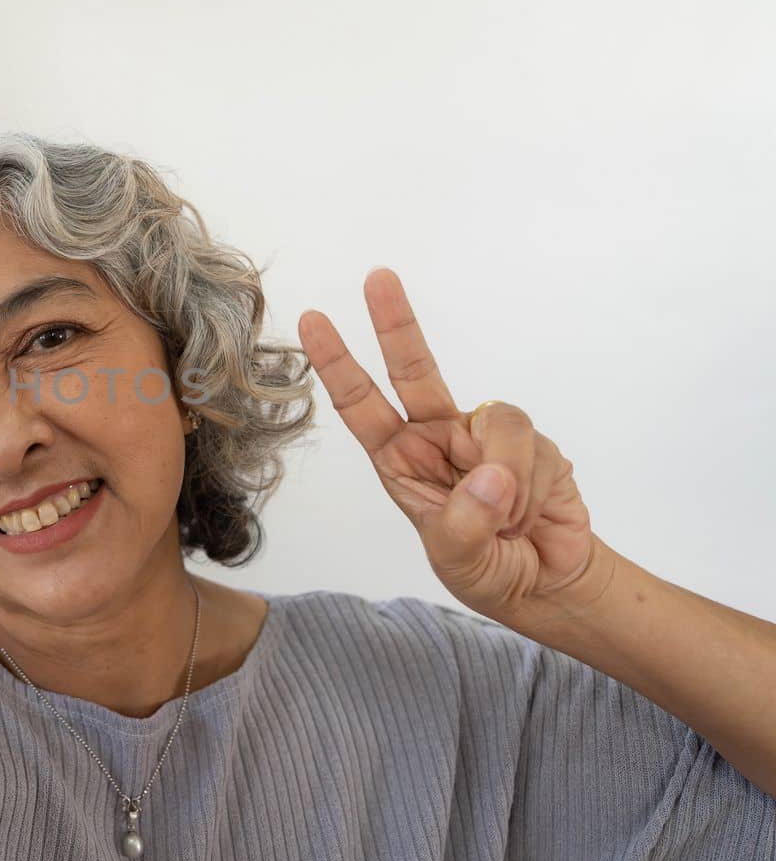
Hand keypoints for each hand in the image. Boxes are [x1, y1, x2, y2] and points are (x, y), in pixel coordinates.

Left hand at [297, 267, 607, 621]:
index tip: (313, 320)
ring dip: (508, 478)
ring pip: (500, 421)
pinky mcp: (534, 443)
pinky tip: (533, 514)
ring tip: (510, 521)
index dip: (337, 363)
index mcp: (401, 459)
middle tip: (377, 277)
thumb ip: (465, 524)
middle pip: (414, 368)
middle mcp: (438, 435)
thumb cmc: (487, 571)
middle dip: (396, 323)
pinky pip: (535, 449)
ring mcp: (486, 435)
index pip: (361, 404)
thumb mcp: (460, 561)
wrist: (548, 584)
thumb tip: (488, 475)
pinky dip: (535, 489)